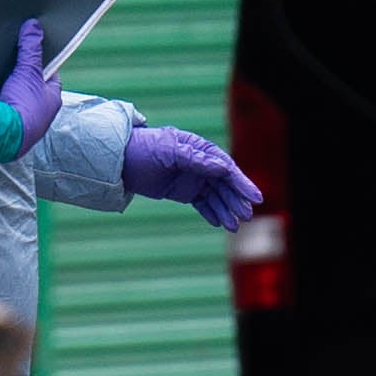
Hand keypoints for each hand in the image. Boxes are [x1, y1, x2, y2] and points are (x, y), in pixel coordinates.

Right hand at [0, 17, 59, 146]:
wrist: (5, 137)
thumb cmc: (23, 104)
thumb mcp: (28, 71)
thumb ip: (30, 49)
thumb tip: (34, 26)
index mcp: (53, 99)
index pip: (50, 77)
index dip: (42, 65)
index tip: (33, 55)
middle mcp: (44, 114)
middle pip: (35, 91)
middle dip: (26, 81)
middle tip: (14, 69)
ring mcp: (29, 126)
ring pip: (22, 104)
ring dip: (15, 96)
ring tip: (2, 84)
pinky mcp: (12, 135)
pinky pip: (10, 116)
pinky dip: (4, 109)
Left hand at [123, 123, 264, 232]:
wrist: (121, 160)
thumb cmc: (145, 149)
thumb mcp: (169, 151)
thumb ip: (196, 160)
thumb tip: (224, 168)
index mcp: (201, 149)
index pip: (226, 168)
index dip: (242, 183)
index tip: (254, 197)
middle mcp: (201, 164)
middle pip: (224, 185)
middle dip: (236, 200)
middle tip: (245, 216)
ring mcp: (193, 179)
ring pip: (215, 197)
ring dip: (225, 210)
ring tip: (233, 227)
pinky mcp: (183, 192)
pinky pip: (202, 204)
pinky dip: (211, 213)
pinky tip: (220, 224)